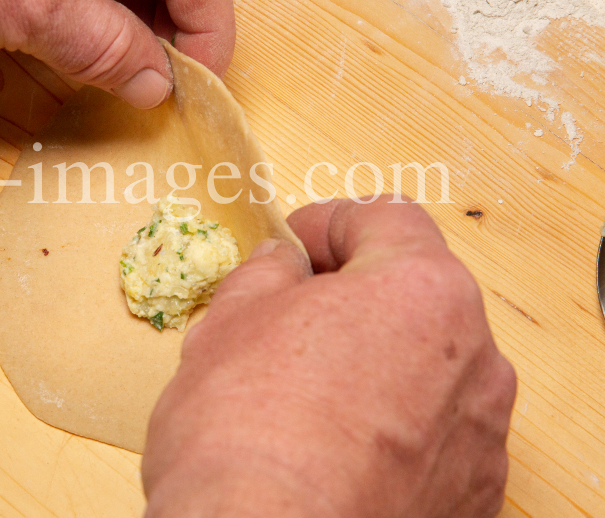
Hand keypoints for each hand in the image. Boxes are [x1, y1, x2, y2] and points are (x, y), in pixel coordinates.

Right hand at [142, 199, 516, 517]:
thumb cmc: (244, 434)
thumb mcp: (230, 320)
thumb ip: (266, 274)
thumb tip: (280, 267)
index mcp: (422, 291)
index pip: (386, 218)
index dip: (327, 223)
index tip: (294, 245)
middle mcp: (474, 358)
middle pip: (414, 294)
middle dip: (352, 296)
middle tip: (289, 315)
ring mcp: (477, 434)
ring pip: (426, 367)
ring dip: (374, 362)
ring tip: (305, 391)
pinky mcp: (469, 496)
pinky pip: (432, 435)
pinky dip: (392, 427)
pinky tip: (333, 447)